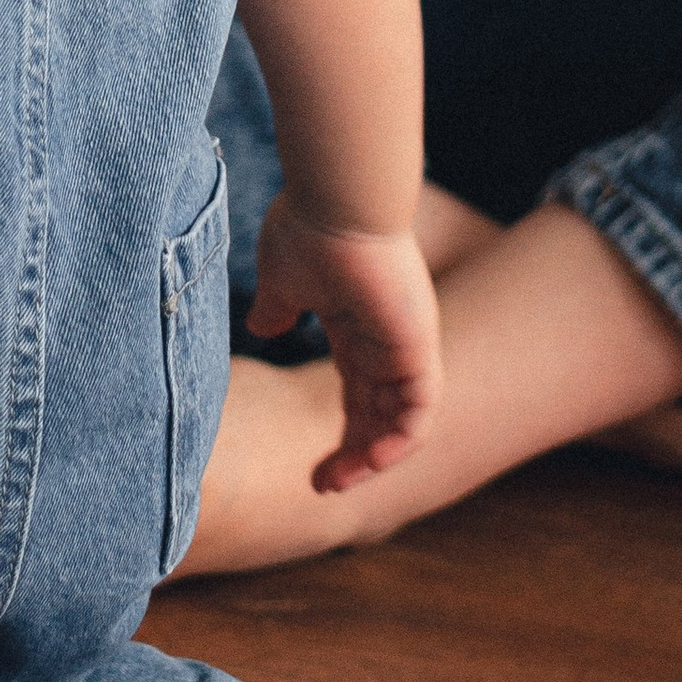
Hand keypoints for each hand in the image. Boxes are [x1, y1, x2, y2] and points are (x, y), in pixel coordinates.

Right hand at [247, 200, 440, 491]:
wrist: (337, 197)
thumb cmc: (308, 228)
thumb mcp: (282, 279)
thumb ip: (276, 306)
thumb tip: (261, 326)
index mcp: (354, 324)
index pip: (357, 391)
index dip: (340, 433)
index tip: (314, 470)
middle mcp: (385, 339)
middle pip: (378, 413)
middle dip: (354, 454)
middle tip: (324, 485)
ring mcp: (405, 343)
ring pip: (401, 420)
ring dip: (374, 457)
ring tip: (340, 480)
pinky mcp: (418, 346)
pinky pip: (420, 411)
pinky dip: (399, 441)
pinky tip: (370, 460)